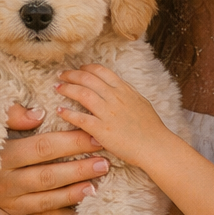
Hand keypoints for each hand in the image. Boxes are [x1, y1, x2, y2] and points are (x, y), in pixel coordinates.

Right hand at [0, 104, 105, 214]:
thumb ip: (11, 116)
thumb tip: (40, 113)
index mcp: (0, 156)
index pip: (42, 148)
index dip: (69, 142)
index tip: (93, 135)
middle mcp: (5, 181)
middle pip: (48, 175)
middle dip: (79, 168)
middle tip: (105, 160)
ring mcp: (9, 201)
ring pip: (47, 198)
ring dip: (75, 190)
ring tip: (99, 181)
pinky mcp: (12, 214)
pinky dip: (63, 211)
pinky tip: (81, 204)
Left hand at [54, 64, 176, 167]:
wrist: (155, 146)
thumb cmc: (151, 127)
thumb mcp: (141, 102)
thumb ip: (127, 93)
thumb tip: (117, 87)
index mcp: (124, 90)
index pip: (101, 71)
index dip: (87, 68)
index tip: (78, 69)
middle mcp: (114, 98)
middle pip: (88, 79)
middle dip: (72, 74)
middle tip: (61, 75)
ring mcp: (107, 113)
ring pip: (82, 94)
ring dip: (67, 88)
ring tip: (57, 88)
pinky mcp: (101, 130)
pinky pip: (80, 118)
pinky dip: (68, 113)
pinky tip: (59, 110)